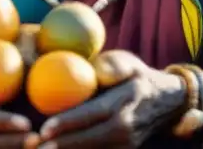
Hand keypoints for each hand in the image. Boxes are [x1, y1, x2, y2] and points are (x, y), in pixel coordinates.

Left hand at [31, 51, 187, 148]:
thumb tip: (97, 70)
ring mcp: (126, 144)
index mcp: (125, 101)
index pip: (93, 114)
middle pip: (90, 140)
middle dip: (62, 145)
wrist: (168, 102)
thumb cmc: (140, 77)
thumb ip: (115, 65)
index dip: (69, 122)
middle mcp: (126, 127)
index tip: (45, 127)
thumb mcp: (132, 63)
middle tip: (34, 146)